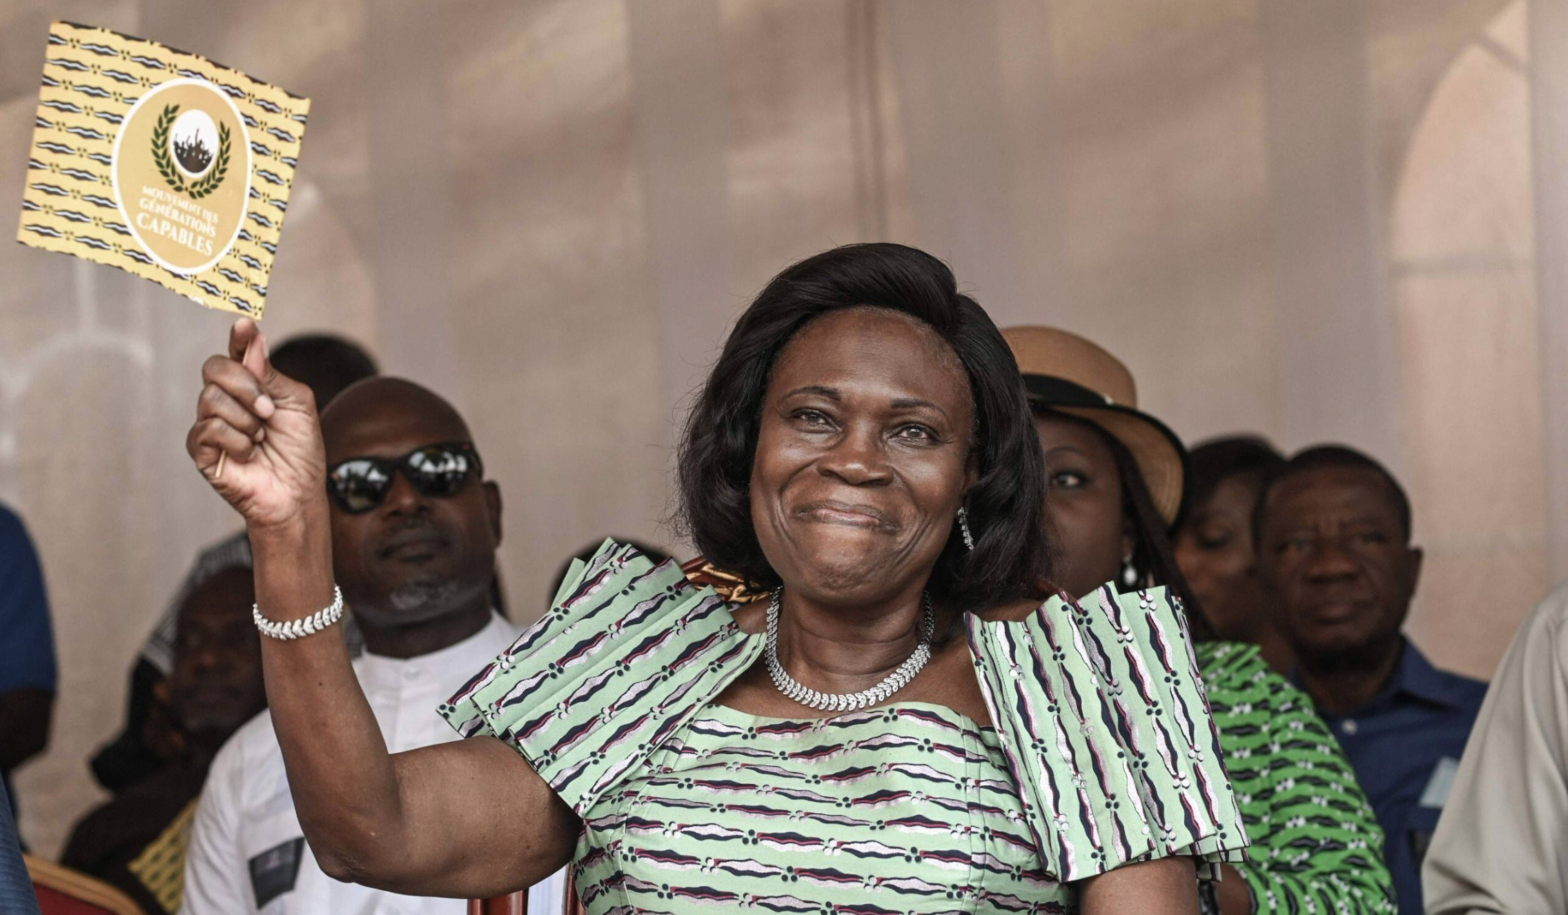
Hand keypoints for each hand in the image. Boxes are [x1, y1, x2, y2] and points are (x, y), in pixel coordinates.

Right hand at [187, 319, 325, 531]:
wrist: (297, 492)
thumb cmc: (300, 451)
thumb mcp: (297, 405)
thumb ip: (272, 374)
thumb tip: (254, 341)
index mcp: (252, 386)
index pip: (237, 353)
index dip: (238, 337)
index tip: (244, 324)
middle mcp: (227, 400)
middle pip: (214, 368)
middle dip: (245, 385)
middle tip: (268, 409)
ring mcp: (211, 423)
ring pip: (211, 398)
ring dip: (246, 419)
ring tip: (261, 438)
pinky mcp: (201, 449)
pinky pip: (208, 428)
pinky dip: (237, 440)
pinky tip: (249, 454)